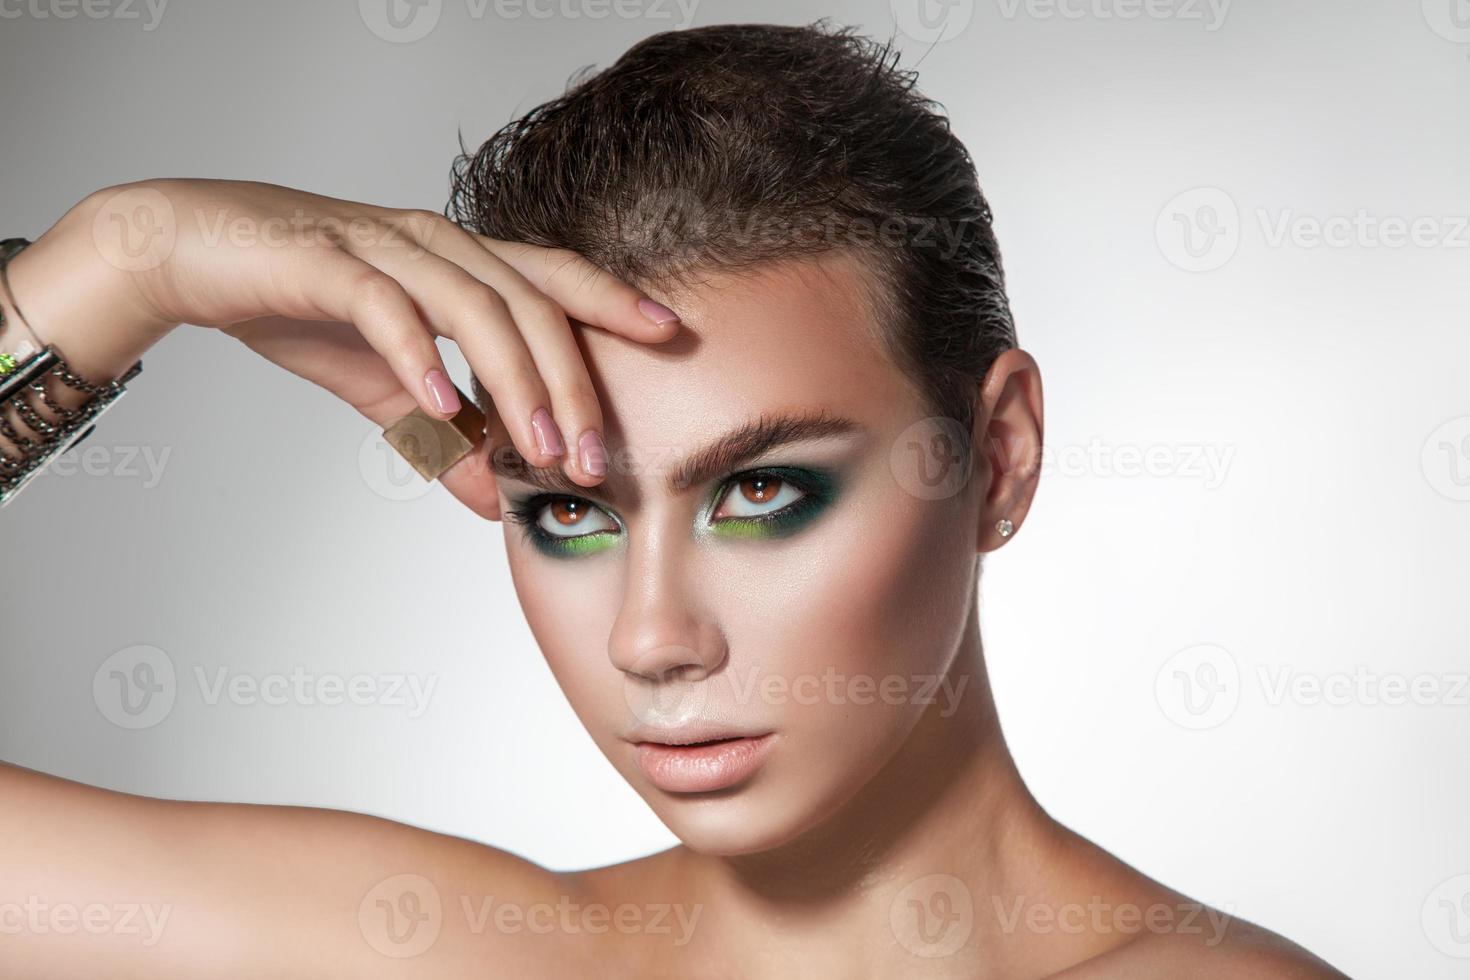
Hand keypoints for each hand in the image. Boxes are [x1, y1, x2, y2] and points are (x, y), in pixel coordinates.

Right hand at [65, 178, 681, 518]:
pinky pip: (386, 307)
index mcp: (460, 261)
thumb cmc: (304, 305)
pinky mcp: (324, 261)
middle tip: (598, 463)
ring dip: (515, 382)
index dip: (614, 304)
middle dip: (573, 386)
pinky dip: (418, 355)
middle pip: (530, 305)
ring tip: (542, 450)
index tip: (673, 339)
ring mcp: (382, 247)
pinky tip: (439, 407)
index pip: (555, 278)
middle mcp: (436, 243)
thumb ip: (447, 438)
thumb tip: (498, 501)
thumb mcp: (390, 388)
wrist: (194, 253)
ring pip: (474, 305)